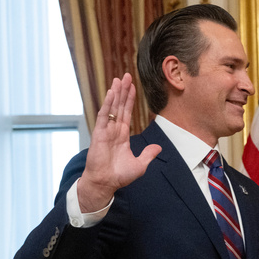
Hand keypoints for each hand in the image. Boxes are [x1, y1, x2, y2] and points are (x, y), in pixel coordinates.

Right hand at [77, 73, 161, 211]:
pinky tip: (112, 93)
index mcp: (122, 135)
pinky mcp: (99, 133)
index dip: (130, 100)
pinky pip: (104, 115)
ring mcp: (106, 130)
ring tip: (119, 79)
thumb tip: (158, 147)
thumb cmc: (119, 175)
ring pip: (112, 107)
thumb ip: (148, 154)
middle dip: (124, 91)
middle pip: (119, 106)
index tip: (132, 87)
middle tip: (126, 75)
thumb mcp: (140, 164)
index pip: (126, 113)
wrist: (106, 183)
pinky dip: (108, 103)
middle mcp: (113, 130)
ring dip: (116, 93)